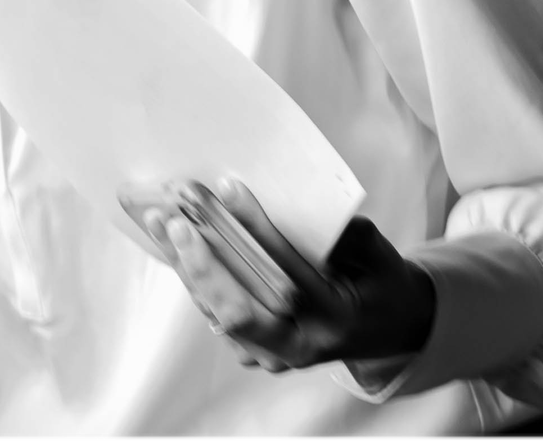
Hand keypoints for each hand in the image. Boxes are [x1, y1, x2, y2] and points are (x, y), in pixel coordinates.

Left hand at [123, 179, 435, 371]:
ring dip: (183, 263)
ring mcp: (271, 355)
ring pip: (217, 312)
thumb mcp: (379, 254)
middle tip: (175, 215)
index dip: (256, 230)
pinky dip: (189, 274)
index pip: (289, 277)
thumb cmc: (379, 282)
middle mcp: (300, 347)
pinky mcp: (251, 350)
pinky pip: (213, 312)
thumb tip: (299, 200)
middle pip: (239, 312)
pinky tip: (168, 238)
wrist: (384, 328)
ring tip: (159, 217)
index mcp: (336, 321)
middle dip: (201, 263)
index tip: (226, 187)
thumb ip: (346, 234)